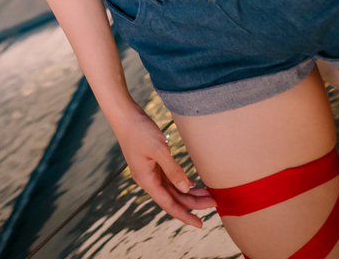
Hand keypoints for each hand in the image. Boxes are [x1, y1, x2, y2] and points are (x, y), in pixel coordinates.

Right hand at [111, 105, 214, 227]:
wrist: (124, 114)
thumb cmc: (139, 130)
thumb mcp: (159, 149)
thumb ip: (173, 170)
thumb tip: (186, 188)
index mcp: (147, 180)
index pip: (169, 205)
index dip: (185, 216)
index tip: (201, 225)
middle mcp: (148, 179)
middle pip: (173, 198)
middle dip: (193, 203)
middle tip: (214, 203)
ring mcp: (149, 171)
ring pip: (172, 188)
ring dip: (189, 192)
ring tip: (208, 194)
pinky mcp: (152, 162)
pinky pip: (168, 178)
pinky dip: (181, 181)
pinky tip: (192, 183)